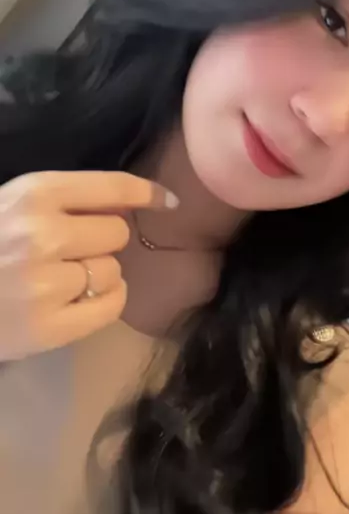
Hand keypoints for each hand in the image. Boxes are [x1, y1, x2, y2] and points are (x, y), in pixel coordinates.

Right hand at [0, 171, 174, 360]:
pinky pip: (111, 304)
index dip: (145, 192)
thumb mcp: (15, 203)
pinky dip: (104, 300)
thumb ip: (65, 199)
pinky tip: (76, 299)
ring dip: (99, 273)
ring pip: (114, 269)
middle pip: (117, 232)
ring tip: (61, 278)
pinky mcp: (48, 327)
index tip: (168, 200)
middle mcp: (42, 234)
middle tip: (69, 251)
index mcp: (33, 193)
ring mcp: (45, 282)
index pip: (110, 186)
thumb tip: (133, 199)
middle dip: (101, 241)